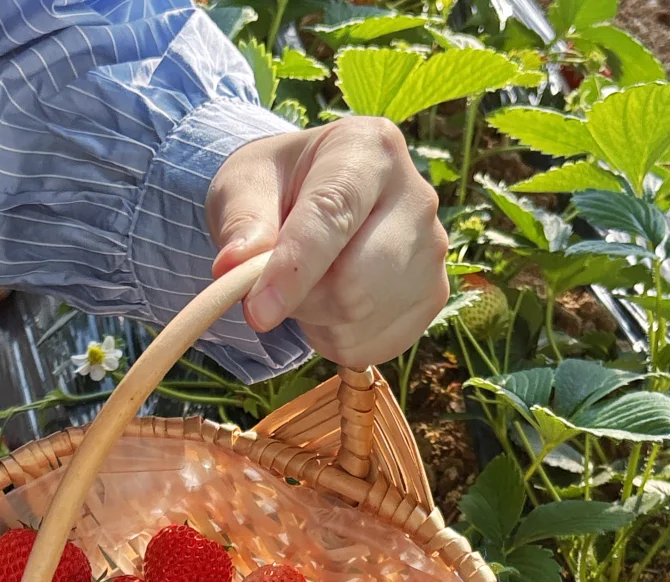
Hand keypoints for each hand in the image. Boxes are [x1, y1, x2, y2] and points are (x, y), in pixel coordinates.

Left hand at [206, 116, 448, 368]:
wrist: (313, 204)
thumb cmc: (276, 189)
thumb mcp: (243, 188)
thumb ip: (241, 223)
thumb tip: (235, 266)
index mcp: (369, 149)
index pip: (332, 215)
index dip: (293, 271)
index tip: (256, 312)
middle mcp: (416, 197)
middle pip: (356, 282)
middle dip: (302, 300)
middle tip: (274, 286)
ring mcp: (432, 251)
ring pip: (362, 319)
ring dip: (316, 321)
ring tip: (307, 288)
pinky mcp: (433, 296)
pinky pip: (374, 345)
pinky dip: (337, 339)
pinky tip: (331, 308)